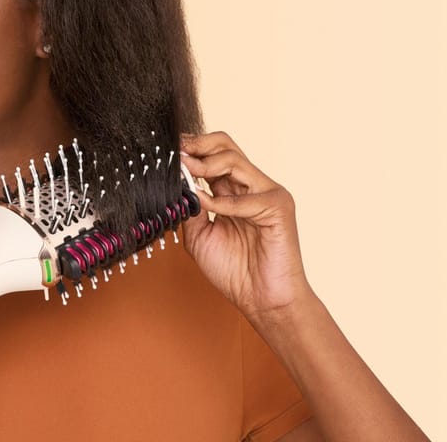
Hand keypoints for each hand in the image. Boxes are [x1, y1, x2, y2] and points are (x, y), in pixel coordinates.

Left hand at [179, 132, 313, 326]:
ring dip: (206, 165)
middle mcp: (251, 187)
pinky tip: (208, 206)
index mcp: (233, 191)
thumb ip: (190, 209)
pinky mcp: (279, 207)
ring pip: (235, 160)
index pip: (213, 155)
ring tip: (188, 173)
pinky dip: (223, 201)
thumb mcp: (199, 235)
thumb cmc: (235, 272)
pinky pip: (247, 196)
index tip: (168, 150)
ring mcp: (267, 193)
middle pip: (226, 145)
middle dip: (198, 145)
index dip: (191, 149)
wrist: (261, 301)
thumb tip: (174, 183)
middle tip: (177, 152)